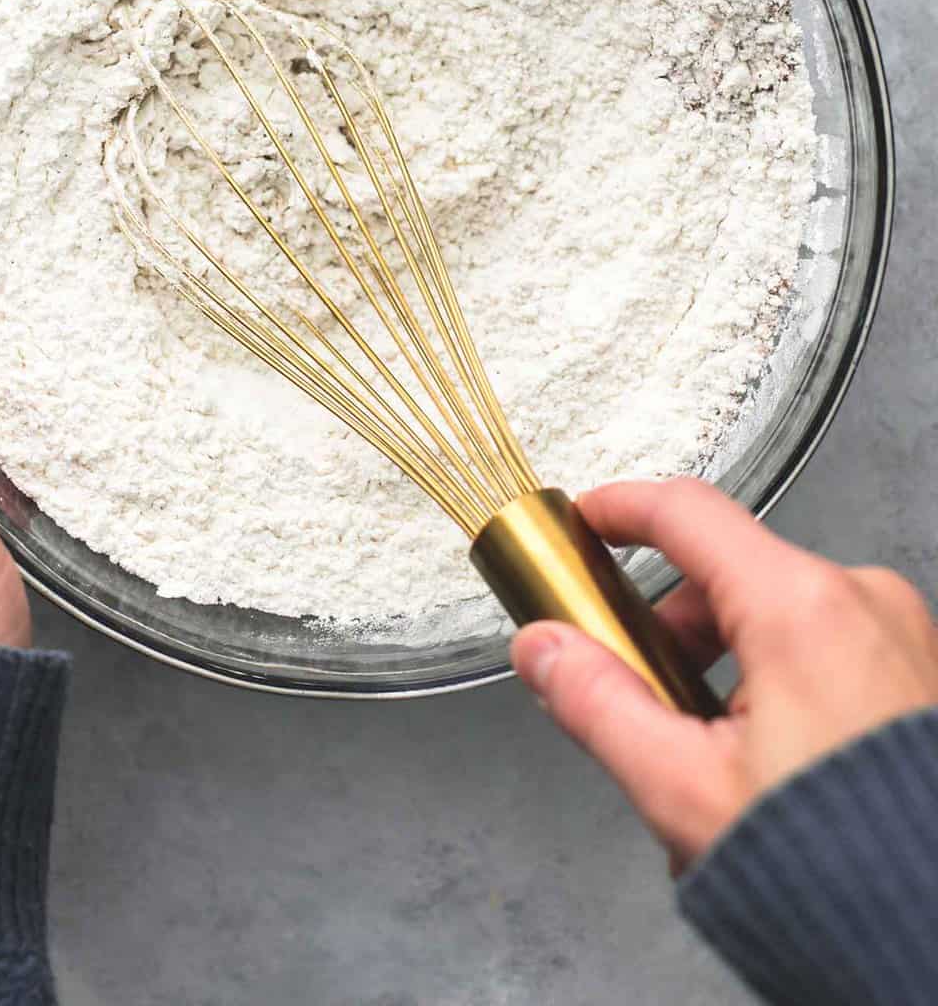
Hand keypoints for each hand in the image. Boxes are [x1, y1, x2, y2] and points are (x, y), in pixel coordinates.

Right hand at [512, 477, 937, 870]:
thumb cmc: (843, 868)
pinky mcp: (921, 672)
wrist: (933, 936)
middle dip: (669, 627)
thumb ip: (598, 705)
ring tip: (707, 753)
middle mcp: (862, 601)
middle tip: (634, 686)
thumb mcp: (684, 788)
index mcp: (803, 608)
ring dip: (724, 664)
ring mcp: (900, 635)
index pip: (688, 513)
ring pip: (780, 614)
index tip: (587, 520)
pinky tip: (764, 760)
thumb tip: (545, 651)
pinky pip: (830, 646)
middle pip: (730, 574)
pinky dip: (779, 681)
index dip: (621, 509)